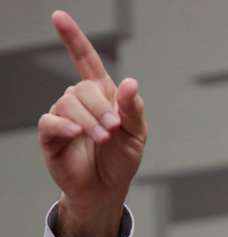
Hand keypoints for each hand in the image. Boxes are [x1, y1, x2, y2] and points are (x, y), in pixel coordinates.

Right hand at [39, 10, 146, 236]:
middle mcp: (80, 101)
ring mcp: (63, 116)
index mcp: (102, 95)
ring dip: (89, 120)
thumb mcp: (137, 134)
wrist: (106, 189)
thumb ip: (133, 109)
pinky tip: (76, 134)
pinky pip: (51, 122)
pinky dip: (65, 126)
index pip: (86, 61)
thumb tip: (131, 83)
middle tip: (114, 129)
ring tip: (103, 138)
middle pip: (83, 87)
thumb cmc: (122, 160)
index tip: (58, 16)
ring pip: (68, 103)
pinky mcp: (51, 136)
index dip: (73, 39)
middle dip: (101, 107)